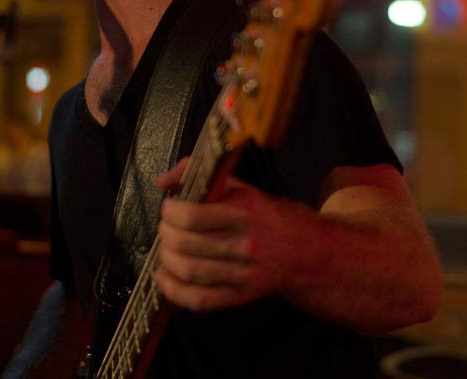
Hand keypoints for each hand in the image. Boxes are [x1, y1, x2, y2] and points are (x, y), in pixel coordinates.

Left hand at [152, 158, 308, 311]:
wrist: (309, 252)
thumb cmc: (267, 216)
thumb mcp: (240, 187)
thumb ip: (199, 174)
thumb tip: (163, 180)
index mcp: (243, 212)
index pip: (192, 216)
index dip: (169, 212)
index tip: (169, 208)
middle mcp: (245, 244)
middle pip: (185, 244)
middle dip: (165, 234)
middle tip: (166, 228)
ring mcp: (244, 273)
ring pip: (189, 271)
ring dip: (166, 259)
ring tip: (166, 249)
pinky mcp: (242, 295)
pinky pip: (200, 299)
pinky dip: (174, 290)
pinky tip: (164, 277)